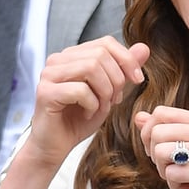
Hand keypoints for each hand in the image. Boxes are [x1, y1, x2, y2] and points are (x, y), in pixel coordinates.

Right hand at [26, 36, 149, 168]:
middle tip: (114, 100)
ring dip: (105, 91)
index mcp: (73, 56)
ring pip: (91, 68)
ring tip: (102, 107)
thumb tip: (144, 48)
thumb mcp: (110, 91)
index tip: (137, 80)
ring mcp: (49, 75)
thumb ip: (124, 70)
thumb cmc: (80, 119)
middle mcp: (58, 60)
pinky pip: (80, 90)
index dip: (127, 59)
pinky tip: (87, 114)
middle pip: (100, 54)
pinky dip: (92, 104)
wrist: (56, 146)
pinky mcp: (45, 92)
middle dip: (117, 79)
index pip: (106, 43)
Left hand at [135, 107, 188, 188]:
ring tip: (184, 177)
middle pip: (156, 133)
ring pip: (160, 152)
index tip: (160, 149)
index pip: (161, 113)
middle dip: (155, 155)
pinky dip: (176, 186)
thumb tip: (139, 117)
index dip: (150, 132)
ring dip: (165, 171)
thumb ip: (167, 130)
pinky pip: (171, 174)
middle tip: (173, 167)